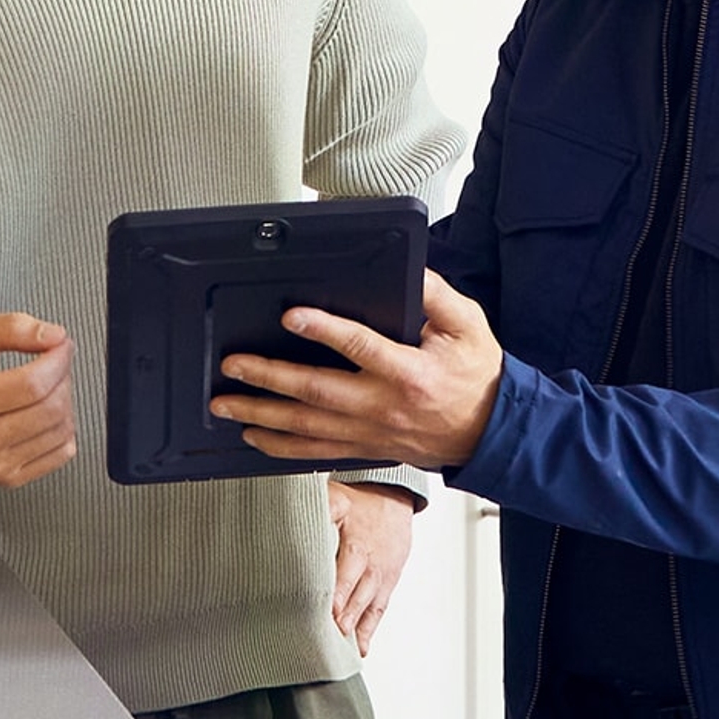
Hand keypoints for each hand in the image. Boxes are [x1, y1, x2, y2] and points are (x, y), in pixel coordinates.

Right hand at [0, 311, 75, 485]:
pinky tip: (44, 413)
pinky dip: (63, 428)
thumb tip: (53, 336)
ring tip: (45, 385)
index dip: (57, 359)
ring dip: (65, 400)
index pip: (31, 384)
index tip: (61, 344)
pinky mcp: (7, 478)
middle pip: (50, 409)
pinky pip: (60, 454)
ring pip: (60, 431)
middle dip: (62, 376)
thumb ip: (10, 328)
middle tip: (51, 361)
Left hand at [212, 271, 503, 468]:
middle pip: (317, 392)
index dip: (323, 330)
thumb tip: (409, 266)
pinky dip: (281, 447)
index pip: (360, 346)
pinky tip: (254, 438)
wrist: (491, 433)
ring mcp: (371, 432)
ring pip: (307, 427)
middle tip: (232, 365)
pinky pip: (316, 452)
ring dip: (263, 415)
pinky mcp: (365, 448)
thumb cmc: (477, 375)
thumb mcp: (468, 324)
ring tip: (226, 404)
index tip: (291, 316)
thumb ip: (436, 293)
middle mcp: (384, 406)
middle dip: (269, 378)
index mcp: (409, 371)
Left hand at [325, 481, 416, 649]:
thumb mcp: (339, 500)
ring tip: (344, 649)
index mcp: (358, 547)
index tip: (329, 614)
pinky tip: (359, 647)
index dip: (338, 597)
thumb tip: (302, 516)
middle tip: (332, 638)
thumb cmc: (361, 504)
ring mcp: (381, 578)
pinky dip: (369, 630)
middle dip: (346, 619)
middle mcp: (372, 566)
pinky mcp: (387, 585)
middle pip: (359, 597)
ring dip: (357, 629)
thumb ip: (324, 510)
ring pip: (369, 608)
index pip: (347, 576)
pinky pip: (379, 610)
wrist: (393, 501)